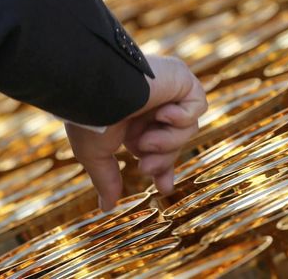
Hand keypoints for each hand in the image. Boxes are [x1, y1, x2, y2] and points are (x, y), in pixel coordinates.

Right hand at [65, 55, 207, 210]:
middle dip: (163, 159)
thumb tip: (106, 208)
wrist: (97, 89)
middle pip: (176, 142)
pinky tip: (163, 112)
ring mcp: (168, 90)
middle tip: (146, 168)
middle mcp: (153, 104)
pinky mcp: (182, 79)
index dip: (164, 167)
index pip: (159, 146)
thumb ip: (106, 178)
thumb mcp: (96, 154)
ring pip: (188, 129)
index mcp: (134, 119)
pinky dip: (182, 116)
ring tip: (146, 140)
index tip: (164, 189)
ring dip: (168, 141)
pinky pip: (197, 107)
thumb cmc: (90, 116)